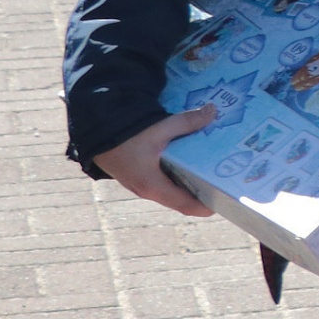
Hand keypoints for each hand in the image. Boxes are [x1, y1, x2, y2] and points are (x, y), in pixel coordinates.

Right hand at [92, 107, 218, 216]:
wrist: (93, 130)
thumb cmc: (124, 134)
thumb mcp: (159, 128)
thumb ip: (187, 122)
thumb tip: (212, 112)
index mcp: (153, 185)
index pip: (186, 205)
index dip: (207, 206)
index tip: (225, 200)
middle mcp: (146, 190)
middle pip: (181, 199)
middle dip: (202, 192)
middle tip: (223, 181)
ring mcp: (139, 185)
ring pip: (170, 190)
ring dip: (188, 183)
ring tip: (210, 170)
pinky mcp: (135, 177)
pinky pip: (160, 182)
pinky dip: (176, 176)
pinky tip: (187, 162)